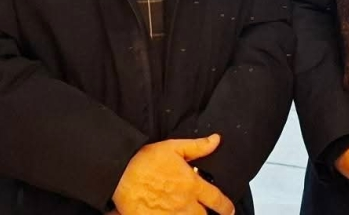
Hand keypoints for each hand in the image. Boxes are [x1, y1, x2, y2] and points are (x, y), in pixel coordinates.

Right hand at [112, 135, 234, 214]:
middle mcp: (184, 204)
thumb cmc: (144, 160)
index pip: (217, 200)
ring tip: (188, 213)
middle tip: (205, 213)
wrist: (120, 174)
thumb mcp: (173, 148)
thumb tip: (215, 140)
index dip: (226, 207)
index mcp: (192, 185)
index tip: (228, 210)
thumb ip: (197, 146)